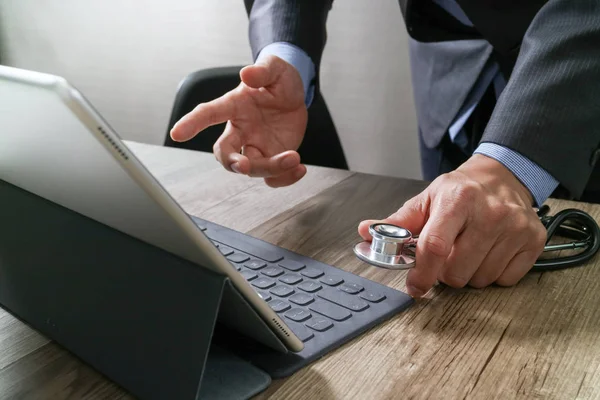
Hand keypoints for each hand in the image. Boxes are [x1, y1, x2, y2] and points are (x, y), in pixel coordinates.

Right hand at [170, 55, 307, 186]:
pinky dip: (285, 179)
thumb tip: (247, 72)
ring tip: (294, 158)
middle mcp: (241, 130)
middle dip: (231, 162)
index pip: (209, 113)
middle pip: (226, 153)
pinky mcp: (271, 157)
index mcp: (234, 106)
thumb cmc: (278, 79)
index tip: (177, 134)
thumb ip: (262, 71)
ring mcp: (255, 146)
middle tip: (244, 166)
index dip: (192, 123)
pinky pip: (272, 177)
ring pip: (253, 168)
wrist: (296, 93)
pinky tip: (299, 169)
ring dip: (271, 168)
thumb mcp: (275, 69)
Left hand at [358, 154, 546, 297]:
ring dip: (468, 273)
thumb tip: (367, 231)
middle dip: (445, 272)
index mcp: (458, 199)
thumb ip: (398, 221)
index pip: (435, 247)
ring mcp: (514, 227)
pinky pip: (504, 280)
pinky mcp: (533, 240)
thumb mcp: (427, 199)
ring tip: (469, 250)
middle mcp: (490, 212)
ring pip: (479, 280)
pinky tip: (489, 253)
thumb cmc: (461, 191)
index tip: (414, 286)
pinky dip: (492, 274)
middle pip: (456, 271)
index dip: (421, 273)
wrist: (502, 177)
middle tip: (447, 254)